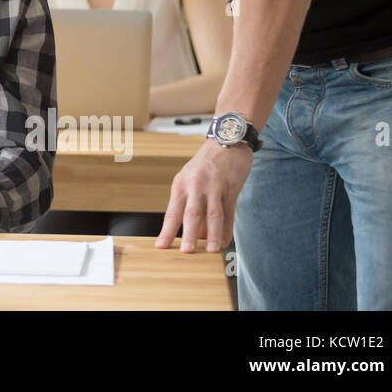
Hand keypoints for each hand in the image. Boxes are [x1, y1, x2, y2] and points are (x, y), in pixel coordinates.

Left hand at [156, 138, 251, 252]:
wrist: (226, 140)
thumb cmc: (205, 164)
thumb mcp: (190, 179)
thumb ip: (190, 204)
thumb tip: (193, 232)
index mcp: (180, 184)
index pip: (172, 212)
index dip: (166, 230)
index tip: (160, 246)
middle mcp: (195, 185)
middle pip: (191, 213)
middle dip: (188, 234)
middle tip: (186, 252)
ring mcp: (214, 186)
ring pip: (213, 214)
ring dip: (212, 234)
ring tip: (211, 250)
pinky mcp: (231, 186)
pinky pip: (230, 211)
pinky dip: (227, 228)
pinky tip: (225, 240)